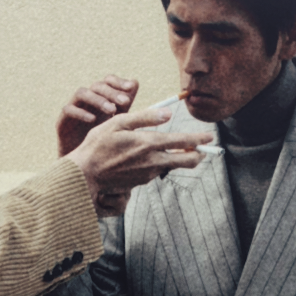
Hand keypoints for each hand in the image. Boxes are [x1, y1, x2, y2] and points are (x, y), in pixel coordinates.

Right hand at [57, 76, 137, 156]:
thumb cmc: (102, 146)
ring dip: (98, 100)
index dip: (118, 82)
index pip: (107, 81)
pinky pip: (68, 110)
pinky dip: (80, 113)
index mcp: (100, 100)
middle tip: (124, 102)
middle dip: (111, 92)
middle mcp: (86, 102)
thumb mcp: (117, 125)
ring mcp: (73, 110)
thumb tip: (135, 83)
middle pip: (96, 86)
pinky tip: (92, 120)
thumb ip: (125, 105)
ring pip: (81, 93)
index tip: (131, 89)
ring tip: (112, 111)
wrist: (82, 169)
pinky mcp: (62, 122)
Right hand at [69, 109, 212, 213]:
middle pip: (186, 161)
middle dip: (198, 155)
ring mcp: (148, 175)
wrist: (85, 176)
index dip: (199, 139)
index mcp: (148, 144)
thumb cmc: (98, 146)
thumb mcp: (118, 123)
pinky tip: (149, 157)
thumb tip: (167, 113)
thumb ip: (144, 117)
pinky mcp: (141, 182)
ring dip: (176, 158)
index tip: (210, 136)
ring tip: (176, 149)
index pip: (182, 142)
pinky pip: (156, 170)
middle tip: (203, 150)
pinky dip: (159, 163)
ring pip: (171, 165)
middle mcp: (152, 162)